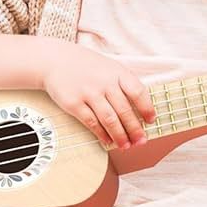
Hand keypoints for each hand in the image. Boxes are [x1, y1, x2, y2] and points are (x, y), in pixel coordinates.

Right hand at [41, 41, 155, 149]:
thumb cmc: (87, 66)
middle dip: (135, 129)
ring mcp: (89, 93)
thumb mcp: (110, 67)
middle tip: (140, 141)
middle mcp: (104, 83)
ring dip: (119, 135)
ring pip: (109, 119)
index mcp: (117, 72)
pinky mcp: (74, 104)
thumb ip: (124, 84)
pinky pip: (91, 123)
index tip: (151, 121)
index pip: (138, 92)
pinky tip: (107, 141)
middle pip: (124, 110)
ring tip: (126, 146)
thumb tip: (140, 109)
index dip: (146, 108)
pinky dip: (101, 134)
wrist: (56, 61)